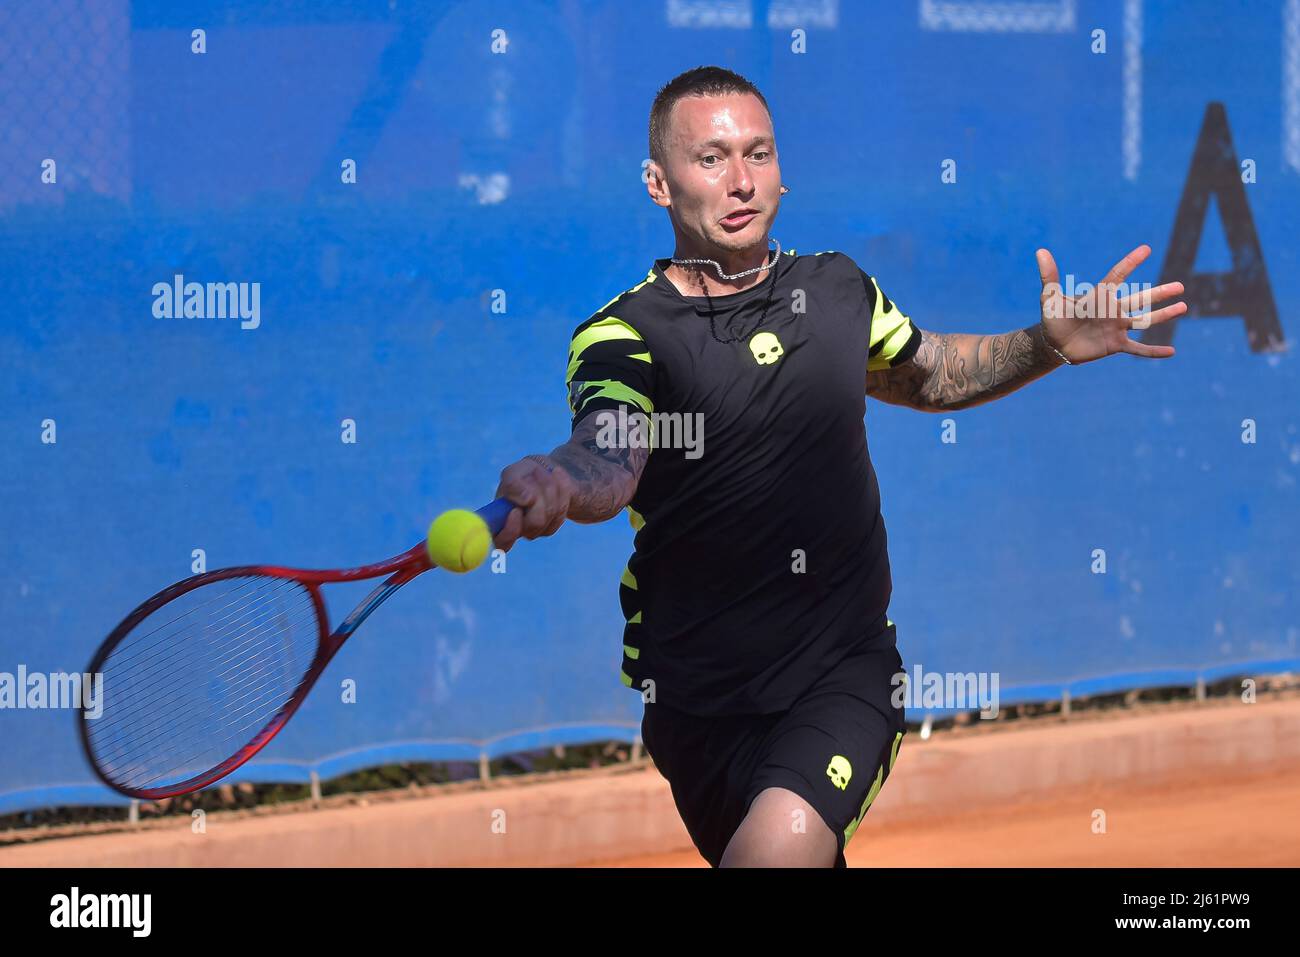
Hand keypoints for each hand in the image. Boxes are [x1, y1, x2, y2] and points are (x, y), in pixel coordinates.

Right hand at [493, 455, 575, 551]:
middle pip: (533, 524)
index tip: (516, 511)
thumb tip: (526, 499)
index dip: (510, 531)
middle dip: (540, 495)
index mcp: (496, 519)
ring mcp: (532, 531)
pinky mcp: (550, 527)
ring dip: (551, 489)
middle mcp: (513, 530)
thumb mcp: (513, 472)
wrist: (544, 472)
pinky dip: (562, 491)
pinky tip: (557, 477)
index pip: (499, 542)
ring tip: (546, 473)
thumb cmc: (523, 474)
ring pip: (549, 515)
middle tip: (536, 473)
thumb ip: (512, 484)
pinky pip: (561, 513)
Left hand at [1036, 244, 1186, 363]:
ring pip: (1144, 320)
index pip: (1118, 275)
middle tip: (1181, 286)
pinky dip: (1153, 351)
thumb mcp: (1050, 297)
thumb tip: (1040, 250)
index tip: (1145, 249)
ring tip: (1183, 306)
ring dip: (1163, 315)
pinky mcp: (1115, 345)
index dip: (1130, 262)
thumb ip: (1049, 275)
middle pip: (1141, 299)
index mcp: (1100, 296)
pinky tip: (1171, 352)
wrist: (1053, 344)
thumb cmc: (1053, 318)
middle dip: (1160, 293)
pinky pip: (1138, 349)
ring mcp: (1116, 328)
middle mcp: (1113, 310)